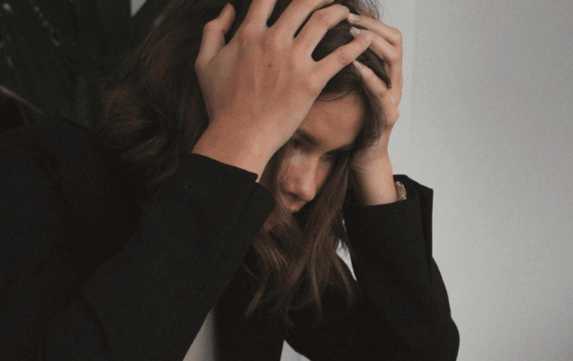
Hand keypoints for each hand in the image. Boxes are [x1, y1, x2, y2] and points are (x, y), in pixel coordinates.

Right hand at [192, 0, 371, 177]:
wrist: (239, 136)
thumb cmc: (221, 103)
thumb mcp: (205, 63)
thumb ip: (213, 31)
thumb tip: (228, 10)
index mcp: (248, 34)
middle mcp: (273, 40)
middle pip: (302, 3)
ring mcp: (293, 60)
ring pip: (322, 22)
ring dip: (338, 11)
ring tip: (347, 11)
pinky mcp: (311, 81)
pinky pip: (340, 57)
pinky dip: (356, 45)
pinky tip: (367, 39)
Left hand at [347, 13, 403, 204]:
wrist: (361, 156)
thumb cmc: (350, 121)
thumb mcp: (344, 86)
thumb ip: (340, 63)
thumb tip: (317, 37)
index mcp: (384, 70)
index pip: (386, 33)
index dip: (369, 20)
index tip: (345, 12)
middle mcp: (393, 80)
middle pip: (395, 40)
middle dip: (371, 26)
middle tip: (348, 19)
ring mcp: (393, 97)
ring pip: (394, 61)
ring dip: (372, 44)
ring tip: (351, 35)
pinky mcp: (388, 117)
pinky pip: (383, 93)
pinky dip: (370, 77)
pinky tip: (355, 67)